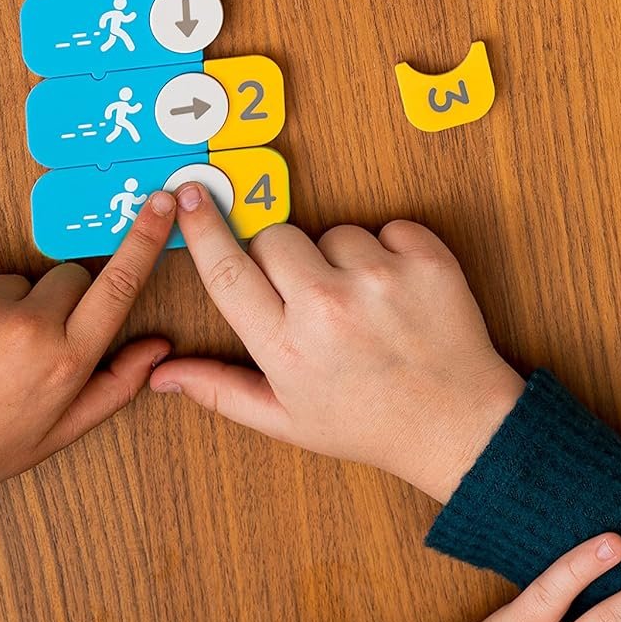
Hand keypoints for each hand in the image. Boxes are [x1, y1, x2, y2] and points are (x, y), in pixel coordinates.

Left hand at [0, 188, 177, 533]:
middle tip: (26, 348)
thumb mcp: (56, 433)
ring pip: (18, 280)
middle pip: (68, 277)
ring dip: (7, 305)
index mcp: (66, 362)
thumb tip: (158, 348)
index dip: (145, 239)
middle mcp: (29, 329)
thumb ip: (115, 386)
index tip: (164, 201)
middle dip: (58, 301)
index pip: (119, 286)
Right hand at [150, 185, 524, 500]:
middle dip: (284, 256)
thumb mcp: (287, 419)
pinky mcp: (425, 260)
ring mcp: (378, 280)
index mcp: (286, 347)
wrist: (459, 426)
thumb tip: (161, 373)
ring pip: (335, 231)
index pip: (225, 271)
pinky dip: (394, 252)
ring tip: (366, 306)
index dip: (202, 228)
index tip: (189, 195)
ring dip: (344, 259)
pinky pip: (390, 227)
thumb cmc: (368, 422)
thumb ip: (220, 389)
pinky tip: (401, 293)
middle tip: (311, 295)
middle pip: (274, 236)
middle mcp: (326, 308)